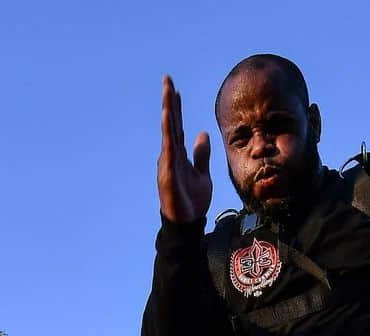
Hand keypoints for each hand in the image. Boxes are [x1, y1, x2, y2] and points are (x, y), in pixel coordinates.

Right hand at [157, 75, 211, 223]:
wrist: (188, 222)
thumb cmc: (192, 201)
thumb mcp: (202, 173)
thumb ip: (201, 154)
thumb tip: (202, 134)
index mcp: (178, 155)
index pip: (176, 126)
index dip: (176, 107)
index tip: (175, 89)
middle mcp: (170, 156)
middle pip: (170, 123)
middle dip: (169, 101)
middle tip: (167, 79)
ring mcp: (167, 163)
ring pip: (168, 131)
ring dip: (168, 110)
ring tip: (167, 90)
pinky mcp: (167, 172)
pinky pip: (168, 148)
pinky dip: (168, 131)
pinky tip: (168, 116)